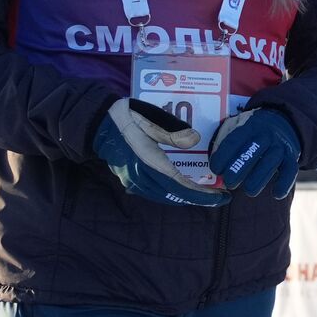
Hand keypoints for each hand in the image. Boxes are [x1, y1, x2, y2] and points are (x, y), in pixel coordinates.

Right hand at [93, 98, 228, 206]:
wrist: (96, 123)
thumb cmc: (127, 117)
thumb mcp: (150, 118)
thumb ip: (172, 130)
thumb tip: (195, 140)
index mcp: (148, 162)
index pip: (179, 185)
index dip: (201, 194)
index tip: (221, 197)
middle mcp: (141, 177)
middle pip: (174, 195)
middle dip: (199, 198)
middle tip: (220, 198)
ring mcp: (134, 180)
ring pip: (165, 196)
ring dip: (186, 197)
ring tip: (207, 194)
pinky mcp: (131, 179)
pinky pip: (156, 193)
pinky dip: (173, 193)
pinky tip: (184, 188)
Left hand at [209, 109, 300, 197]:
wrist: (283, 121)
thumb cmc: (252, 132)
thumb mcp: (238, 126)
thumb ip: (225, 142)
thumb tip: (212, 167)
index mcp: (249, 126)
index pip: (235, 140)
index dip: (223, 155)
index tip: (216, 169)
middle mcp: (266, 134)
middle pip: (254, 150)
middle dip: (239, 168)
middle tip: (229, 182)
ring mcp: (280, 145)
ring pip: (271, 161)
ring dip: (259, 178)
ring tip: (249, 191)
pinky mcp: (292, 156)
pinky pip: (291, 170)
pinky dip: (285, 183)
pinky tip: (276, 194)